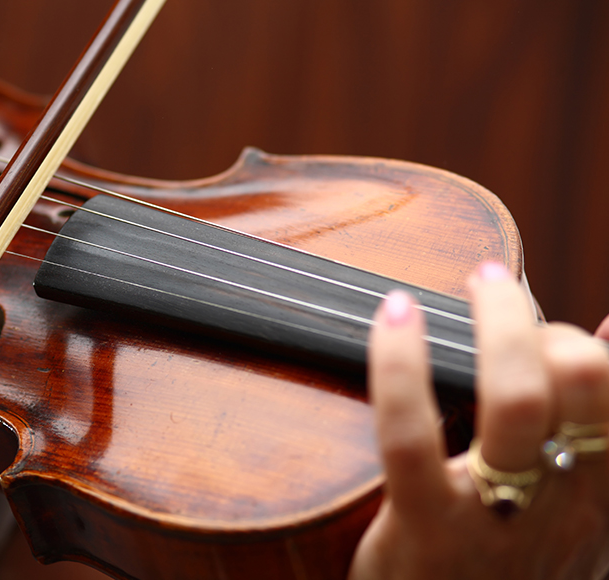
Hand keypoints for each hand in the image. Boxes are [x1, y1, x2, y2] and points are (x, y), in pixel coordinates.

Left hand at [349, 262, 608, 579]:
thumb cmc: (499, 567)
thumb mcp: (568, 509)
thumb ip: (593, 434)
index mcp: (596, 496)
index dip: (599, 347)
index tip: (561, 324)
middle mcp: (561, 505)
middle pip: (585, 384)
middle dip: (549, 322)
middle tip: (499, 290)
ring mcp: (494, 518)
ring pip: (518, 399)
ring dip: (501, 320)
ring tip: (481, 276)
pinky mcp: (424, 530)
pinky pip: (411, 435)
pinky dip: (400, 364)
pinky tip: (394, 312)